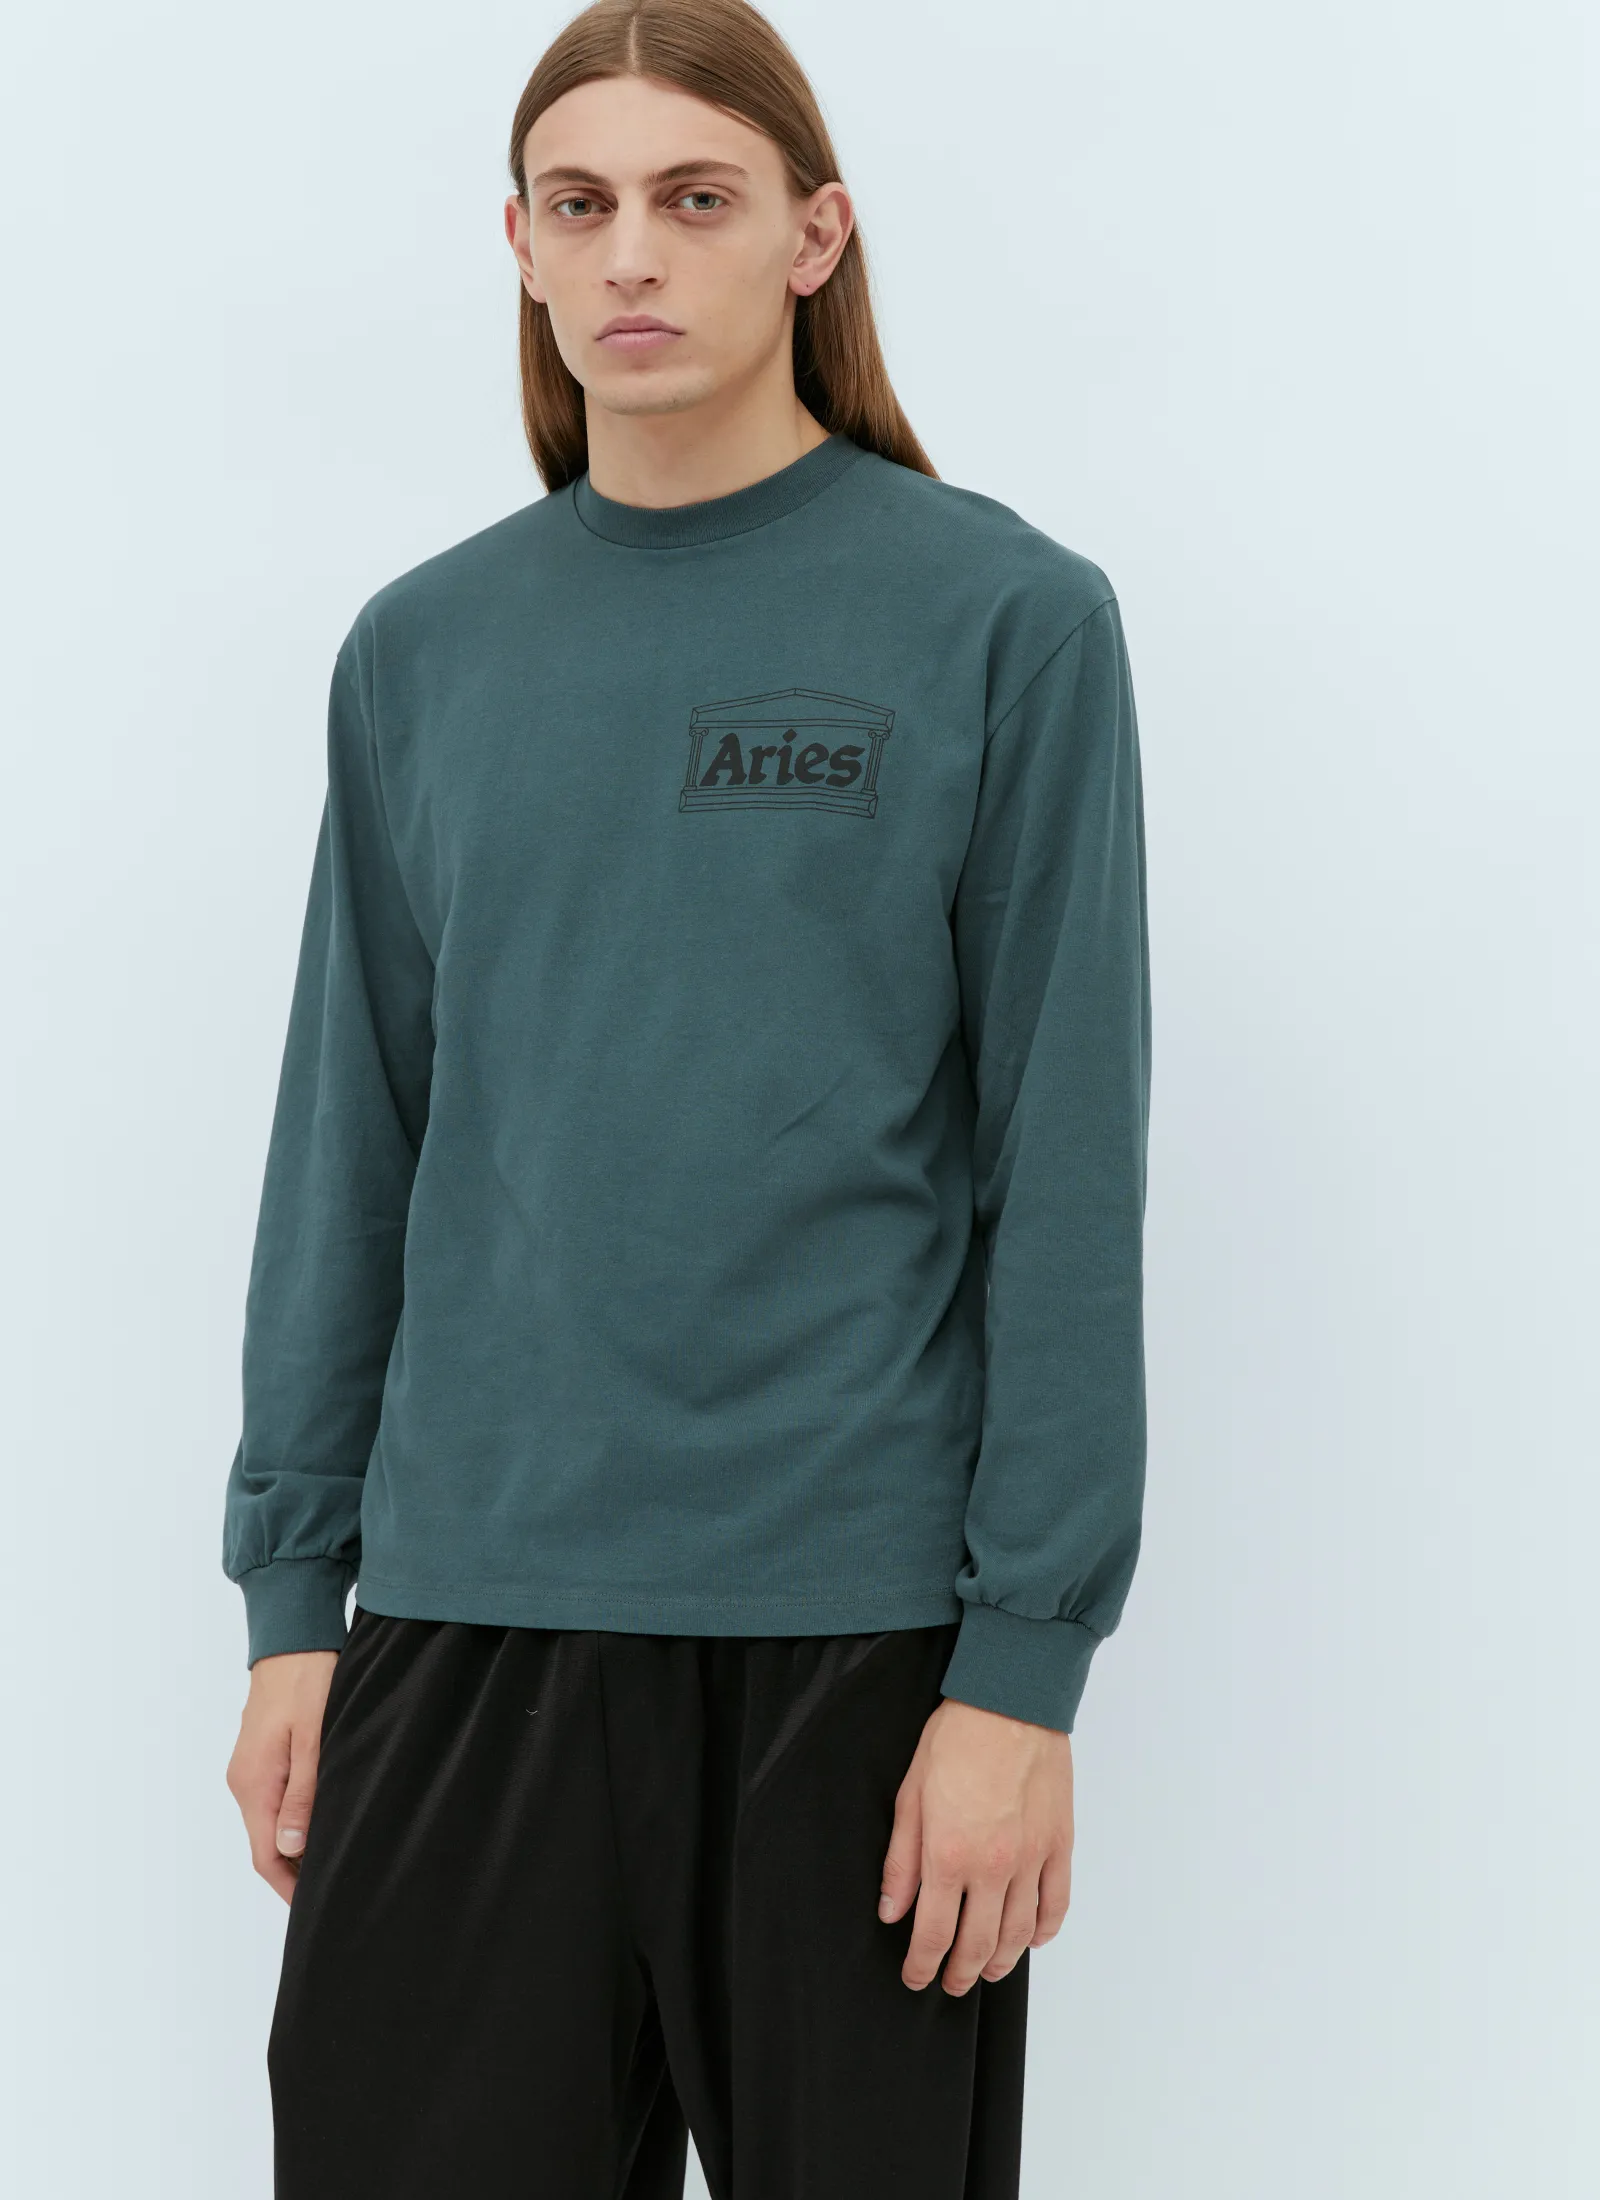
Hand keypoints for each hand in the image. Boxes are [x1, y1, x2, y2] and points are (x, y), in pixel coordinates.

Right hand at [225, 1650, 338, 1903]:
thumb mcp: (313, 1739)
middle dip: (296, 1870)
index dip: (290, 1886)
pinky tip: (324, 1818)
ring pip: (271, 1821)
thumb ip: (303, 1794)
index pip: (264, 1855)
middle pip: (266, 1843)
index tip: (317, 1907)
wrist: (292, 1636)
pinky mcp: (262, 1754)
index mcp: (254, 1783)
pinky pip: (274, 1798)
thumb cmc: (309, 1681)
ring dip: (298, 1844)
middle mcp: (244, 1781)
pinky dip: (295, 1818)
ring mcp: (250, 1767)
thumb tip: (291, 1848)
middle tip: (336, 1885)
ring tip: (337, 1857)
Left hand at [877, 1696, 1072, 1994]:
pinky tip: (1032, 1939)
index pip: (933, 1933)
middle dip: (959, 1973)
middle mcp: (993, 1867)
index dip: (922, 1965)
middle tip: (949, 1983)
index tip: (915, 1977)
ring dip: (1001, 1962)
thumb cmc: (956, 1738)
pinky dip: (1044, 1930)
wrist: (1010, 1700)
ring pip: (1019, 1934)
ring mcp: (1032, 1859)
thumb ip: (901, 1861)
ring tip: (986, 1970)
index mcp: (948, 1855)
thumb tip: (892, 1910)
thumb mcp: (910, 1796)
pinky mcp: (1059, 1844)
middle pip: (978, 1944)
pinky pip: (1056, 1903)